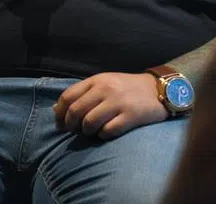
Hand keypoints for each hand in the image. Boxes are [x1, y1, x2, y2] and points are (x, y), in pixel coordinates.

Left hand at [53, 72, 167, 139]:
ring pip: (89, 123)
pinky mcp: (130, 116)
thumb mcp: (105, 84)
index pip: (68, 96)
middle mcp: (106, 89)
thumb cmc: (128, 88)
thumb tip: (56, 109)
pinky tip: (107, 132)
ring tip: (93, 132)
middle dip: (71, 126)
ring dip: (87, 132)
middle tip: (76, 131)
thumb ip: (82, 94)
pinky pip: (107, 131)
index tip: (61, 124)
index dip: (60, 114)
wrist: (159, 89)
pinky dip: (103, 135)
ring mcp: (119, 102)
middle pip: (76, 111)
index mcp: (97, 80)